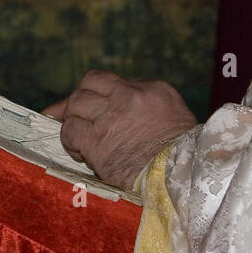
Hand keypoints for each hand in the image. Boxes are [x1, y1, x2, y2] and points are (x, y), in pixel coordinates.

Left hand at [42, 70, 197, 192]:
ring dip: (71, 121)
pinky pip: (71, 133)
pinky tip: (79, 151)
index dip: (87, 89)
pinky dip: (70, 140)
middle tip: (74, 117)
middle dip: (75, 104)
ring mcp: (108, 122)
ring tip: (77, 136)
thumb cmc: (181, 143)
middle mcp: (123, 100)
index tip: (85, 99)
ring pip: (74, 109)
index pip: (99, 78)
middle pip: (82, 91)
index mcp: (140, 89)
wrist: (181, 173)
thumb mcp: (170, 104)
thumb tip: (121, 89)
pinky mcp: (98, 146)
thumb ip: (143, 91)